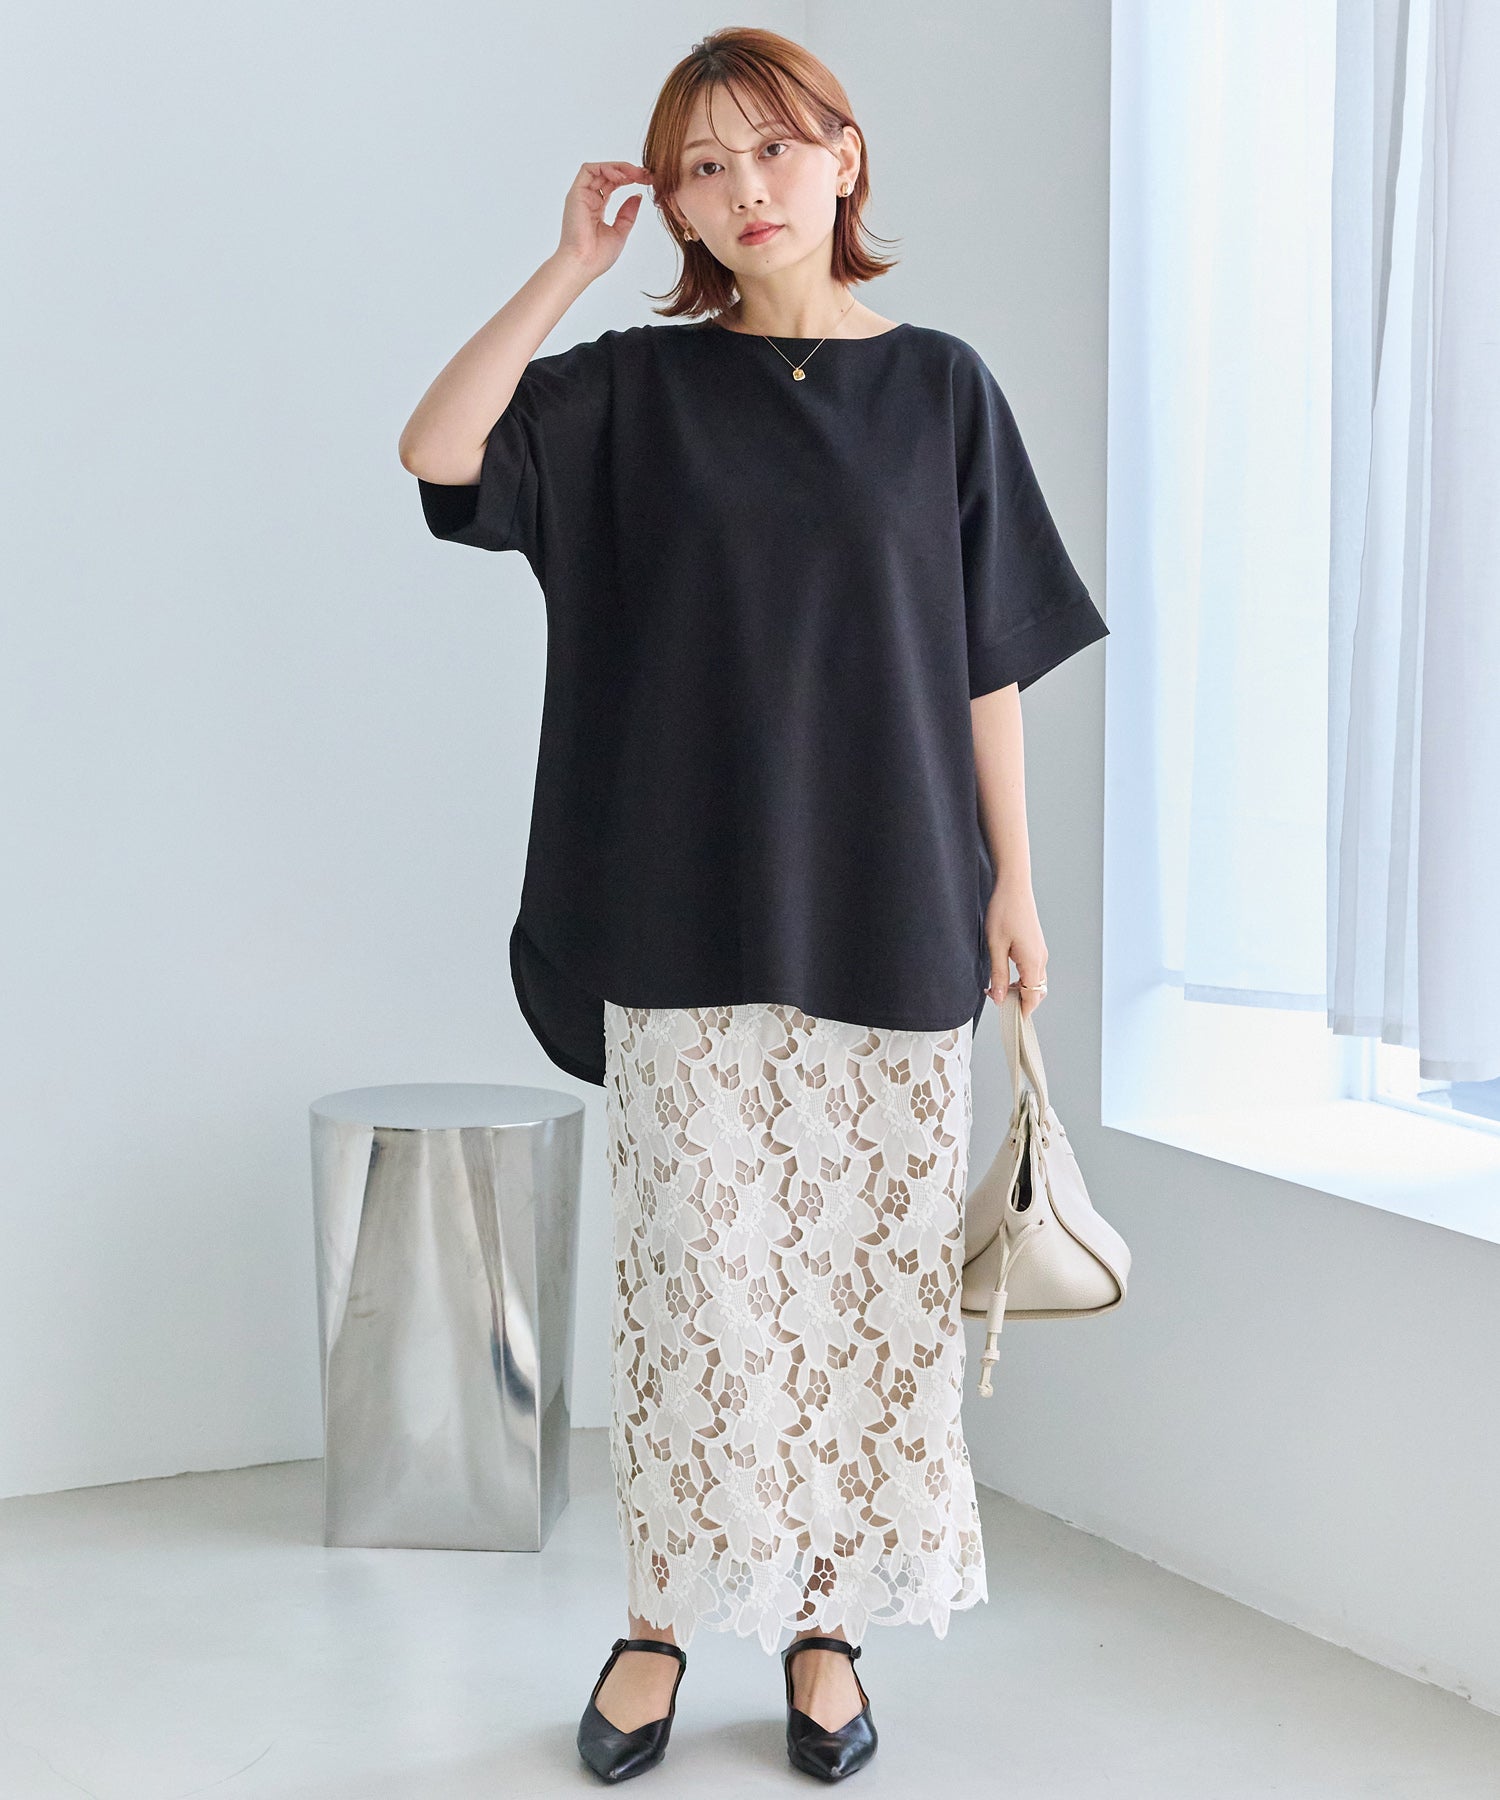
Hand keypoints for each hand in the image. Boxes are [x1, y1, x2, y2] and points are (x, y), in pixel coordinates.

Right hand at [556, 161, 652, 281]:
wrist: (582, 265)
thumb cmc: (597, 256)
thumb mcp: (620, 232)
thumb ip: (627, 213)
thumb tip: (637, 195)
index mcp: (596, 208)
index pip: (613, 184)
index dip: (630, 179)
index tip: (648, 181)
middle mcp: (588, 199)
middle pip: (608, 174)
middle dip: (629, 171)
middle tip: (647, 175)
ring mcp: (581, 195)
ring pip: (600, 169)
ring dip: (620, 168)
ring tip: (637, 174)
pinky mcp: (576, 193)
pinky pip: (589, 170)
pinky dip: (606, 168)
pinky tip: (622, 177)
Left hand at [983, 878, 1047, 1018]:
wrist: (1014, 886)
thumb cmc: (1004, 911)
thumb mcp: (995, 946)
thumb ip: (998, 974)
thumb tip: (999, 998)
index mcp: (1033, 962)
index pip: (1032, 998)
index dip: (1021, 1012)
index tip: (1009, 1022)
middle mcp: (1041, 959)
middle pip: (1036, 992)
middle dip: (1020, 1003)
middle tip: (998, 1004)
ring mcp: (1040, 952)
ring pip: (1034, 982)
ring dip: (1019, 990)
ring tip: (997, 990)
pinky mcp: (1035, 946)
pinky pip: (1032, 970)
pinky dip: (1021, 979)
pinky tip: (1004, 975)